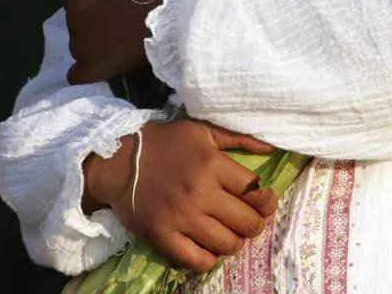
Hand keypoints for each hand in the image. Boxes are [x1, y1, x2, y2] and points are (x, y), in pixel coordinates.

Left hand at [65, 0, 157, 84]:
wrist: (171, 14)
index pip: (75, 0)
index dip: (95, 5)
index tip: (114, 8)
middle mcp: (72, 16)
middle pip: (77, 24)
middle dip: (94, 26)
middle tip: (120, 26)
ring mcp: (79, 43)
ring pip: (81, 48)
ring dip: (95, 48)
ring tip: (122, 46)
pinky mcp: (91, 66)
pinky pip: (80, 74)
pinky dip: (92, 71)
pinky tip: (109, 66)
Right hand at [83, 119, 278, 271]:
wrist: (119, 159)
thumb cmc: (166, 142)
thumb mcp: (204, 130)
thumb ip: (239, 138)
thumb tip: (272, 148)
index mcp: (212, 164)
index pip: (253, 190)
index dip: (264, 197)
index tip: (263, 199)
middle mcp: (200, 193)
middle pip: (246, 221)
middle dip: (256, 223)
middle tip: (250, 219)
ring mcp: (181, 217)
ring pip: (227, 244)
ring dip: (236, 241)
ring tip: (231, 232)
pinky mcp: (162, 236)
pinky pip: (197, 260)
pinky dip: (210, 258)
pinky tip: (210, 246)